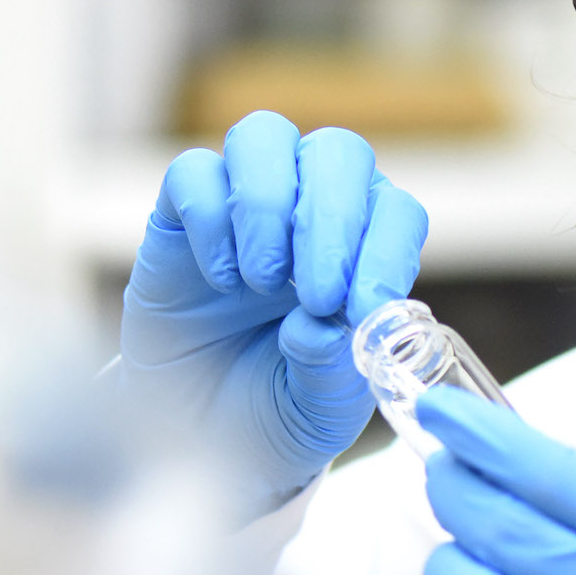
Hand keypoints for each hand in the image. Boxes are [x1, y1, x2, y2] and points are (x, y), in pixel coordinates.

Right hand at [118, 112, 428, 506]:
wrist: (196, 436)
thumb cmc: (275, 409)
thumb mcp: (319, 410)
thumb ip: (331, 369)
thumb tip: (323, 326)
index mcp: (365, 250)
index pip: (395, 212)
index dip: (387, 248)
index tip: (366, 307)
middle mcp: (311, 209)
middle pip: (338, 154)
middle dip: (332, 220)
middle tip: (316, 295)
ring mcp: (244, 206)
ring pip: (265, 138)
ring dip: (271, 206)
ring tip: (262, 281)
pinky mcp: (181, 214)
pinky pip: (194, 172)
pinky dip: (210, 218)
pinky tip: (219, 280)